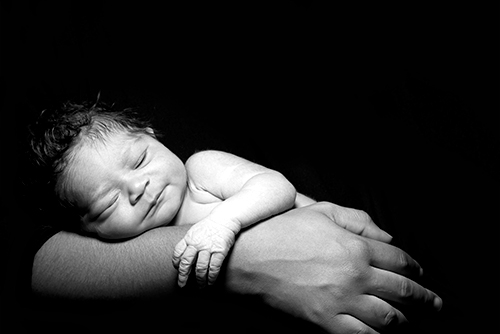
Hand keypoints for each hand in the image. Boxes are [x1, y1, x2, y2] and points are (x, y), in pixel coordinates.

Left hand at [172, 217, 237, 287]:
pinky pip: (214, 267)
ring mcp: (208, 247)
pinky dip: (211, 277)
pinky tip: (210, 282)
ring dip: (199, 280)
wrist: (225, 218)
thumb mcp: (194, 230)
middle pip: (186, 263)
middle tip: (182, 285)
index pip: (178, 252)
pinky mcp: (220, 251)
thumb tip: (183, 255)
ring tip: (200, 286)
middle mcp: (197, 243)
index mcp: (189, 238)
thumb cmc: (210, 225)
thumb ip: (188, 242)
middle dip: (183, 276)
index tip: (178, 269)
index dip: (176, 262)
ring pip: (200, 268)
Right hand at [223, 202, 441, 333]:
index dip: (416, 269)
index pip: (401, 260)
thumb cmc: (282, 231)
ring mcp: (342, 303)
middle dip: (426, 301)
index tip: (421, 275)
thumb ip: (358, 220)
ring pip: (389, 320)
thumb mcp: (321, 210)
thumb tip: (388, 236)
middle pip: (404, 293)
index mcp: (356, 246)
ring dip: (406, 324)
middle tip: (437, 307)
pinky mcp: (325, 325)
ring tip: (412, 325)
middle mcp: (356, 276)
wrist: (247, 258)